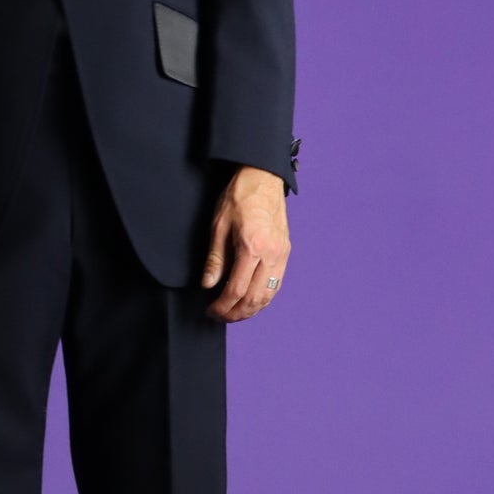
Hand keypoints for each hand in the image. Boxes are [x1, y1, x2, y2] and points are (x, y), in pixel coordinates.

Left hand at [200, 166, 289, 320]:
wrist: (263, 177)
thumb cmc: (239, 197)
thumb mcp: (218, 225)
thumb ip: (215, 258)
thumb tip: (208, 284)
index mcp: (252, 247)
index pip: (237, 289)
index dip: (223, 306)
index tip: (211, 310)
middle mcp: (271, 254)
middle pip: (254, 298)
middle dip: (236, 313)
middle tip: (220, 316)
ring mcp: (282, 254)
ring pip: (269, 295)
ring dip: (251, 310)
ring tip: (234, 313)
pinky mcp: (285, 252)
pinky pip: (276, 284)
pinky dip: (263, 298)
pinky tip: (251, 300)